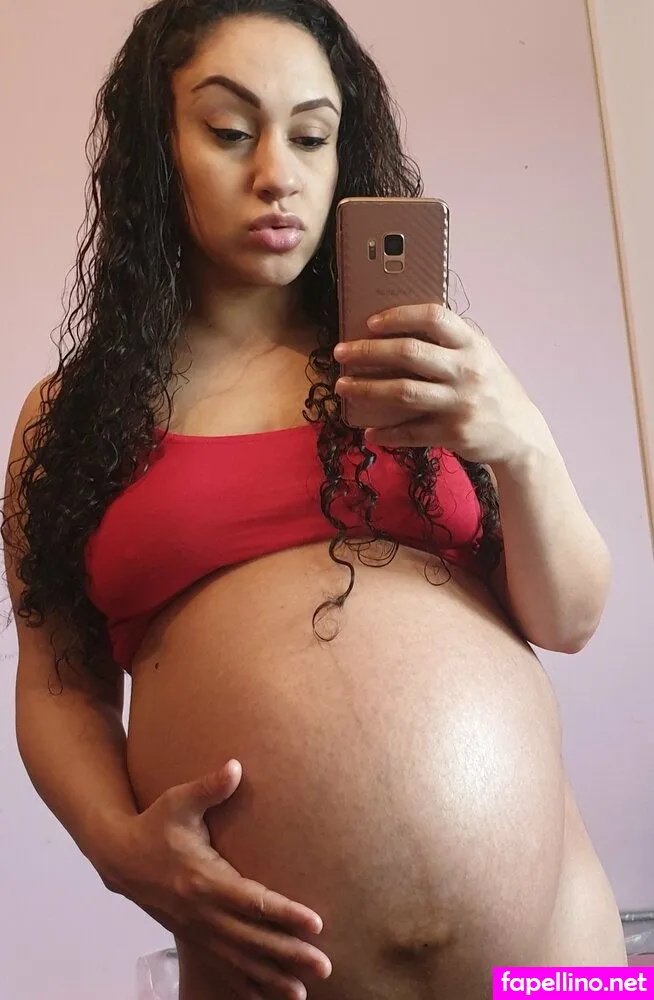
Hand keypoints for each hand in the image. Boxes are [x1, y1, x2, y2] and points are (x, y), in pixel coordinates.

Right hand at [99, 760, 330, 999]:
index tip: (315, 923)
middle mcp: (202, 911)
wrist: (119, 857)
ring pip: (239, 960)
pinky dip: (246, 985)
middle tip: (324, 966)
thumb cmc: (154, 825)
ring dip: (271, 978)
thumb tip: (235, 766)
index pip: (252, 902)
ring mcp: (197, 929)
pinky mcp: (193, 937)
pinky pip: (222, 967)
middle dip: (288, 954)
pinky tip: (268, 998)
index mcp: (204, 879)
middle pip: (252, 939)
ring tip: (302, 994)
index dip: (284, 914)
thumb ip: (209, 787)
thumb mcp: (178, 801)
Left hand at [334, 304, 548, 465]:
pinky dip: (386, 433)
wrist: (522, 435)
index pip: (434, 317)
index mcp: (473, 344)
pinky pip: (410, 432)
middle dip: (368, 351)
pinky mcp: (454, 432)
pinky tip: (368, 432)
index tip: (370, 322)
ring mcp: (460, 402)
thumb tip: (397, 333)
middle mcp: (467, 370)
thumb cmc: (492, 390)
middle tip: (341, 353)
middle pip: (409, 353)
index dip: (399, 316)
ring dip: (366, 389)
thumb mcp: (481, 357)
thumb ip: (449, 345)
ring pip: (402, 392)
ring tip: (343, 387)